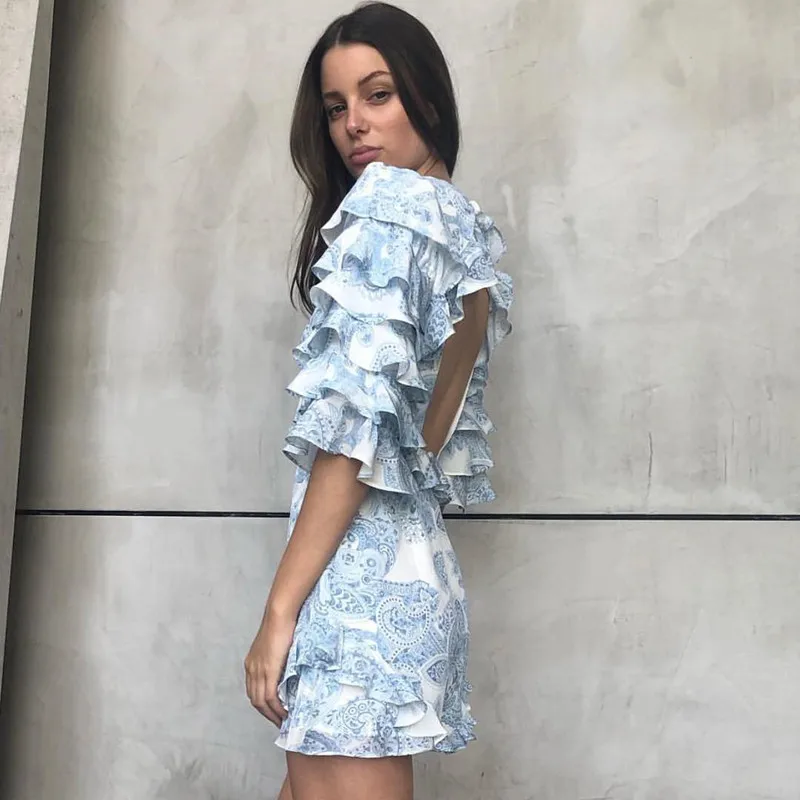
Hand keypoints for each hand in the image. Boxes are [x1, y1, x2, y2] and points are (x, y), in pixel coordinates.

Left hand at [244, 608, 295, 726]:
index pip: (253, 691)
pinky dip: (276, 708)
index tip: (273, 712)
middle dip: (266, 714)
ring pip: (261, 701)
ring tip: (284, 722)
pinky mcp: (268, 670)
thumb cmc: (282, 624)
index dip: (262, 704)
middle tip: (279, 722)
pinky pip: (269, 696)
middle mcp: (251, 669)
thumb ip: (278, 659)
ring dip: (272, 714)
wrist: (279, 615)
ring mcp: (258, 670)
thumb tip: (289, 671)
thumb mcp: (277, 646)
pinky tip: (285, 713)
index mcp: (251, 663)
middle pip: (255, 700)